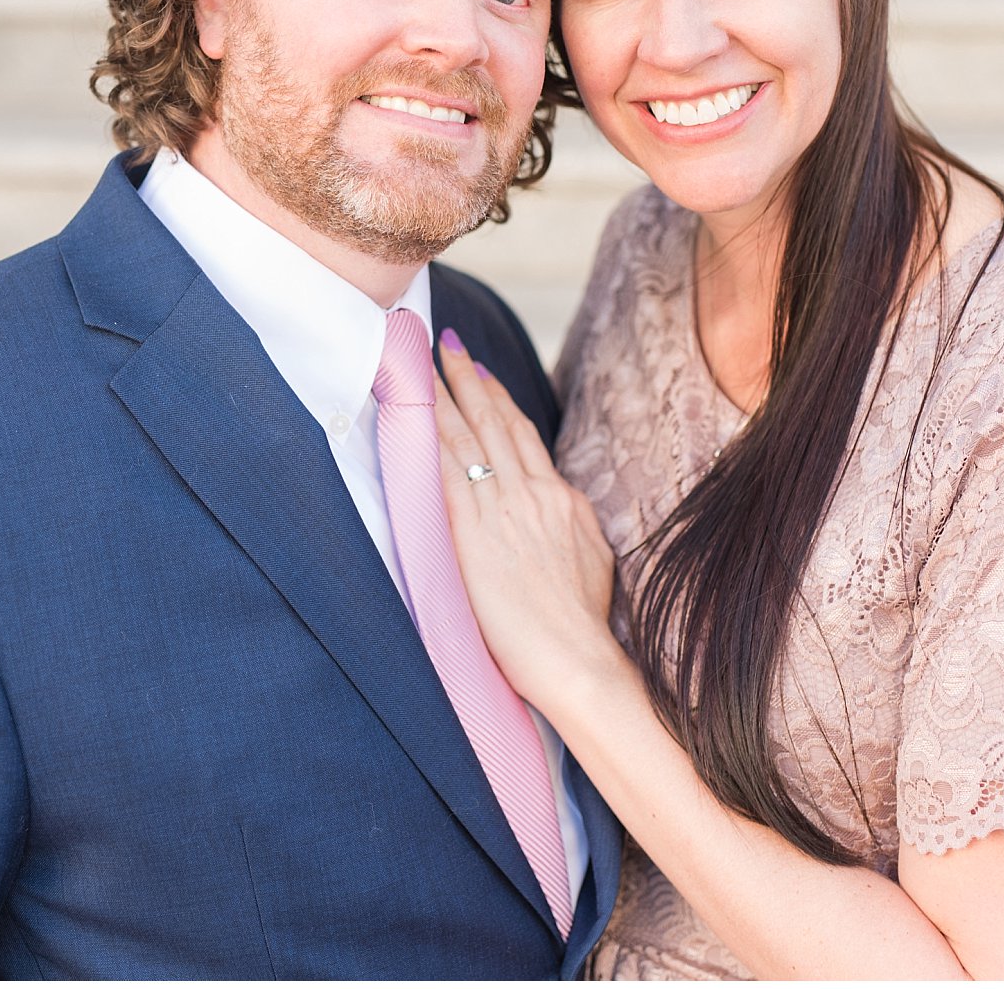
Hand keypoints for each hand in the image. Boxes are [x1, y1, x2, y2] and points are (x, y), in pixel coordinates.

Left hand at [432, 332, 619, 712]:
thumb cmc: (582, 625)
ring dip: (444, 395)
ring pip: (466, 436)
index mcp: (561, 499)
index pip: (524, 437)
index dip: (500, 402)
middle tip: (449, 343)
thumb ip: (570, 525)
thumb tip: (560, 508)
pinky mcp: (471, 533)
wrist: (577, 659)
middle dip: (470, 378)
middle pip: (494, 422)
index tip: (484, 374)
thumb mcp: (592, 560)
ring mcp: (501, 509)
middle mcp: (532, 493)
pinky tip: (411, 417)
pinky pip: (442, 472)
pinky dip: (426, 438)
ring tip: (425, 363)